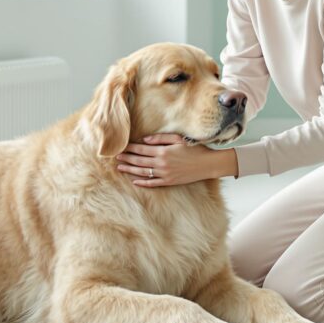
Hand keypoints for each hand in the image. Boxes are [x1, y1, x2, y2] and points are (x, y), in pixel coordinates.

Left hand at [116, 134, 236, 187]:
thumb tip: (144, 140)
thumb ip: (160, 138)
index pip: (141, 149)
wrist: (207, 164)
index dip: (130, 148)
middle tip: (116, 157)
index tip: (121, 146)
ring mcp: (165, 174)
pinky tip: (134, 181)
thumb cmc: (194, 148)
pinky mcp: (169, 182)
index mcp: (163, 151)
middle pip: (139, 160)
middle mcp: (161, 163)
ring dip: (130, 169)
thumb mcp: (178, 138)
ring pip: (143, 172)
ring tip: (120, 167)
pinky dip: (142, 182)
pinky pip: (152, 183)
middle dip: (127, 158)